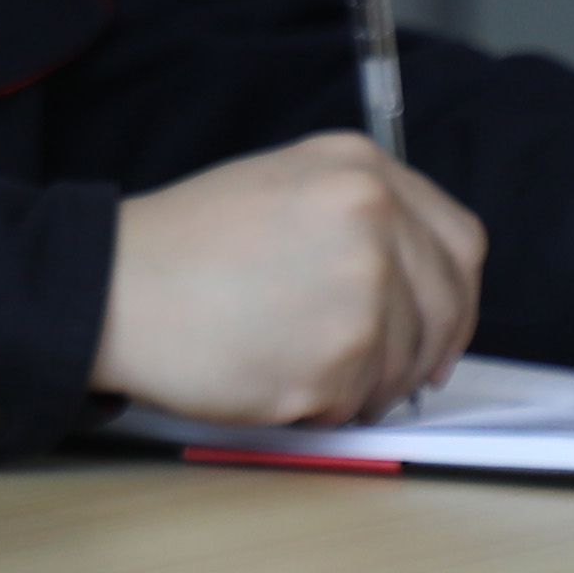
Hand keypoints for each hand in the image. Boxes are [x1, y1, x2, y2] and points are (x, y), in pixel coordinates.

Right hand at [90, 131, 484, 422]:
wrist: (113, 288)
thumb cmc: (183, 250)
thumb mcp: (283, 188)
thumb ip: (358, 218)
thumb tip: (416, 288)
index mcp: (360, 167)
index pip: (460, 244)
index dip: (456, 299)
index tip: (439, 332)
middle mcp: (373, 215)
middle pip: (443, 308)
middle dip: (419, 354)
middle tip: (384, 378)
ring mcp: (363, 284)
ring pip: (402, 362)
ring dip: (361, 383)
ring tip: (293, 367)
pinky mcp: (340, 352)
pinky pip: (356, 399)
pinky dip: (322, 404)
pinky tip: (271, 376)